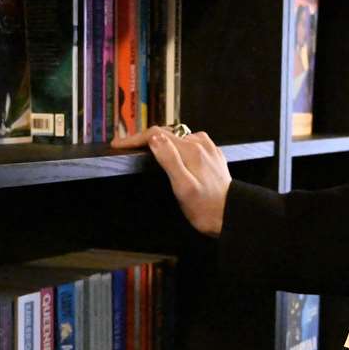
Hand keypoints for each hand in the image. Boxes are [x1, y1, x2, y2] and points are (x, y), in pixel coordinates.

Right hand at [111, 126, 231, 237]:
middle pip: (166, 133)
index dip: (134, 138)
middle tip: (127, 146)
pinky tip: (172, 154)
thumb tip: (155, 138)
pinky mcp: (212, 156)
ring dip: (162, 140)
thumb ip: (169, 160)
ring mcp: (208, 149)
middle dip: (145, 138)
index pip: (156, 134)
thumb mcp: (183, 187)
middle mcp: (200, 144)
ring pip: (178, 137)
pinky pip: (191, 143)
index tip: (118, 144)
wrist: (230, 216)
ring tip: (145, 148)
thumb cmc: (205, 208)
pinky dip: (177, 146)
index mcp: (191, 150)